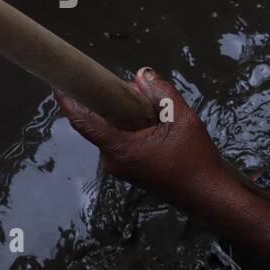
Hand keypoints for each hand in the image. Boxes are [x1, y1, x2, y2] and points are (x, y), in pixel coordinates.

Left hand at [55, 67, 227, 208]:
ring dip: (124, 116)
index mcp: (119, 148)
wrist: (209, 195)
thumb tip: (141, 74)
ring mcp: (121, 167)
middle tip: (132, 89)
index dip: (68, 101)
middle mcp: (113, 160)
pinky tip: (154, 123)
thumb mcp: (183, 120)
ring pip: (112, 132)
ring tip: (152, 108)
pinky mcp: (131, 170)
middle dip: (110, 102)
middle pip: (99, 123)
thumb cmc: (195, 160)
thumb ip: (161, 94)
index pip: (83, 121)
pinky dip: (131, 128)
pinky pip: (122, 141)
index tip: (60, 83)